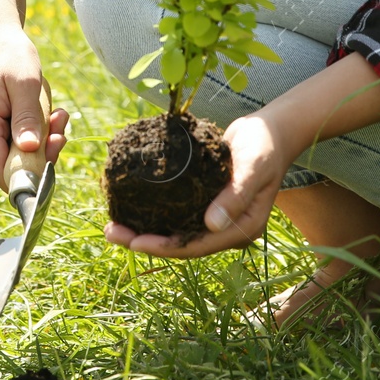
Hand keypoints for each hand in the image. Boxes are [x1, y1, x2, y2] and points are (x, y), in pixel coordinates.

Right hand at [0, 28, 69, 189]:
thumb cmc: (11, 55)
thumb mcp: (26, 83)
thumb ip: (27, 118)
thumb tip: (29, 150)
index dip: (25, 178)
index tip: (52, 164)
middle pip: (6, 163)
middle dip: (39, 154)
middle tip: (62, 132)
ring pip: (10, 152)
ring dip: (39, 141)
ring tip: (58, 116)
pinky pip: (9, 140)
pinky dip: (30, 132)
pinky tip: (47, 114)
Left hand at [104, 112, 303, 258]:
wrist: (269, 131)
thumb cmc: (264, 147)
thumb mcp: (252, 167)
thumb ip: (234, 195)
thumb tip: (211, 225)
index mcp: (240, 229)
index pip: (196, 246)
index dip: (163, 247)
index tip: (134, 243)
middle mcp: (225, 230)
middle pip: (180, 244)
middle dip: (144, 242)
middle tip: (110, 232)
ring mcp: (215, 218)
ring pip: (174, 231)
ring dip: (144, 230)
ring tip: (112, 225)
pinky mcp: (204, 203)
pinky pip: (175, 214)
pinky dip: (152, 213)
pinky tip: (129, 207)